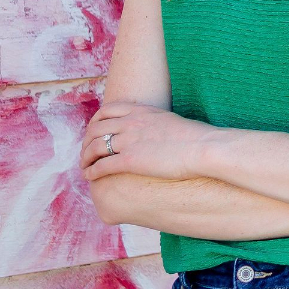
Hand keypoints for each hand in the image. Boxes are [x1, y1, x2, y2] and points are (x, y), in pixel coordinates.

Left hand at [80, 103, 216, 181]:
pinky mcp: (130, 160)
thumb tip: (158, 133)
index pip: (106, 111)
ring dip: (85, 157)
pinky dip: (91, 171)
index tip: (93, 132)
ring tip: (84, 166)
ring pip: (94, 147)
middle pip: (96, 129)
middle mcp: (130, 123)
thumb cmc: (196, 138)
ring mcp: (128, 141)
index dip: (95, 122)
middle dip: (86, 141)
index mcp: (140, 111)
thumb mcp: (171, 122)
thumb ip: (157, 124)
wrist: (204, 147)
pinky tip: (90, 177)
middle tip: (85, 152)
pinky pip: (101, 166)